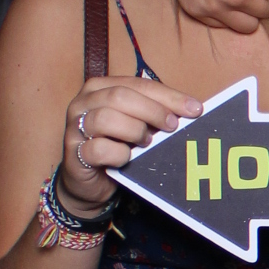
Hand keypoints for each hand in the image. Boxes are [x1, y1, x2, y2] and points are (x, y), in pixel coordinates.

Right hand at [56, 75, 202, 214]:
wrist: (89, 184)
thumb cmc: (115, 148)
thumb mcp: (136, 125)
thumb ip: (155, 113)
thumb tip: (191, 109)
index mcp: (100, 87)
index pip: (139, 84)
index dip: (169, 96)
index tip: (195, 109)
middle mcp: (83, 102)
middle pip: (121, 96)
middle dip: (153, 111)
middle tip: (172, 126)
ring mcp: (75, 127)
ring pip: (106, 118)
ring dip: (134, 131)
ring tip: (146, 143)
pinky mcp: (73, 153)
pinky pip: (98, 148)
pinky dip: (118, 154)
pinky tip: (127, 158)